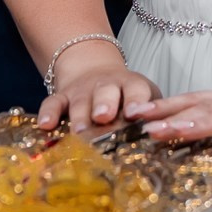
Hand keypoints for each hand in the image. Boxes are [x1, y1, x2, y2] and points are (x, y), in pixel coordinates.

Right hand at [36, 40, 158, 133]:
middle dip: (105, 104)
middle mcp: (107, 86)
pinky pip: (53, 102)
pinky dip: (48, 113)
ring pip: (80, 100)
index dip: (135, 100)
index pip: (136, 89)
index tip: (135, 114)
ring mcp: (83, 90)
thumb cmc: (126, 96)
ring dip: (80, 115)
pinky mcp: (63, 96)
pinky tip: (46, 126)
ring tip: (79, 131)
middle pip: (106, 92)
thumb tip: (165, 138)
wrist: (95, 72)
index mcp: (132, 85)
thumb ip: (151, 115)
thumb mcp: (143, 98)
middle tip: (104, 117)